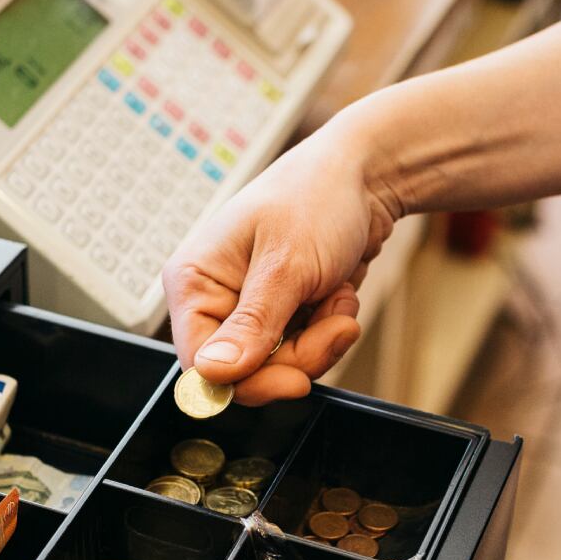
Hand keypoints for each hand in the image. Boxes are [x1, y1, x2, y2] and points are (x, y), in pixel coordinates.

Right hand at [162, 106, 404, 404]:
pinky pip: (303, 351)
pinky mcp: (282, 315)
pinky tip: (338, 292)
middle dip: (299, 355)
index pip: (201, 364)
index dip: (246, 382)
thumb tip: (212, 373)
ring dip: (321, 339)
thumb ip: (252, 324)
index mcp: (194, 281)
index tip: (295, 380)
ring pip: (279, 366)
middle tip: (334, 324)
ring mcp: (250, 309)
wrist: (367, 177)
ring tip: (336, 294)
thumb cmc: (316, 198)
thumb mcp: (287, 264)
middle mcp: (216, 299)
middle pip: (245, 373)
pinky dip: (329, 328)